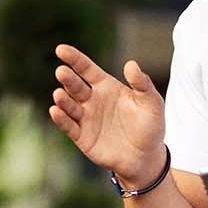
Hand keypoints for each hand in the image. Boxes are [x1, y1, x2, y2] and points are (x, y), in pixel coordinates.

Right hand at [49, 44, 165, 184]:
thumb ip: (142, 84)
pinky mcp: (82, 137)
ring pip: (69, 105)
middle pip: (75, 85)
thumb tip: (131, 64)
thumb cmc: (150, 126)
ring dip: (63, 99)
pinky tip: (55, 111)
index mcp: (106, 86)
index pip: (86, 69)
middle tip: (62, 72)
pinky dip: (61, 119)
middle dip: (67, 78)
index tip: (61, 49)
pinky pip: (68, 126)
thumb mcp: (152, 103)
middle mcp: (92, 100)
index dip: (74, 58)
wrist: (146, 158)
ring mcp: (85, 118)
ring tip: (59, 94)